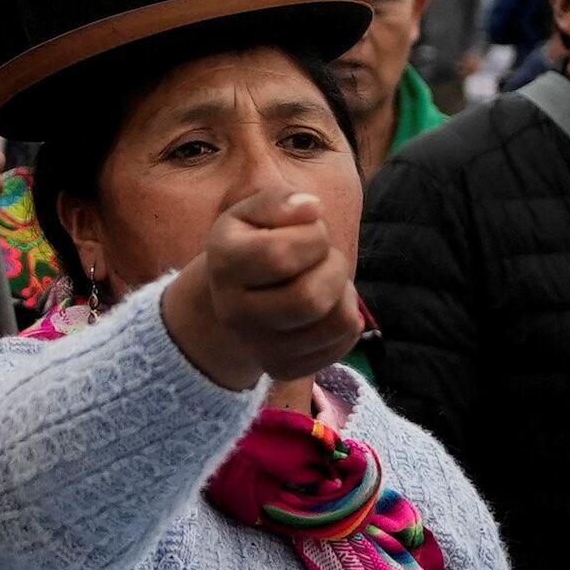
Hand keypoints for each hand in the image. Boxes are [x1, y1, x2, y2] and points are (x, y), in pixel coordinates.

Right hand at [156, 186, 360, 392]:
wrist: (230, 301)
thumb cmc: (251, 245)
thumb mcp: (253, 213)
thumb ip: (279, 200)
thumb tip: (311, 208)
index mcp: (222, 263)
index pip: (278, 256)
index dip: (312, 236)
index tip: (312, 226)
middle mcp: (233, 312)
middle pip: (308, 299)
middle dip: (334, 267)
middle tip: (326, 255)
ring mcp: (259, 348)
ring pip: (334, 321)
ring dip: (345, 291)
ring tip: (327, 277)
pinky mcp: (283, 369)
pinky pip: (343, 342)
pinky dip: (347, 315)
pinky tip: (326, 305)